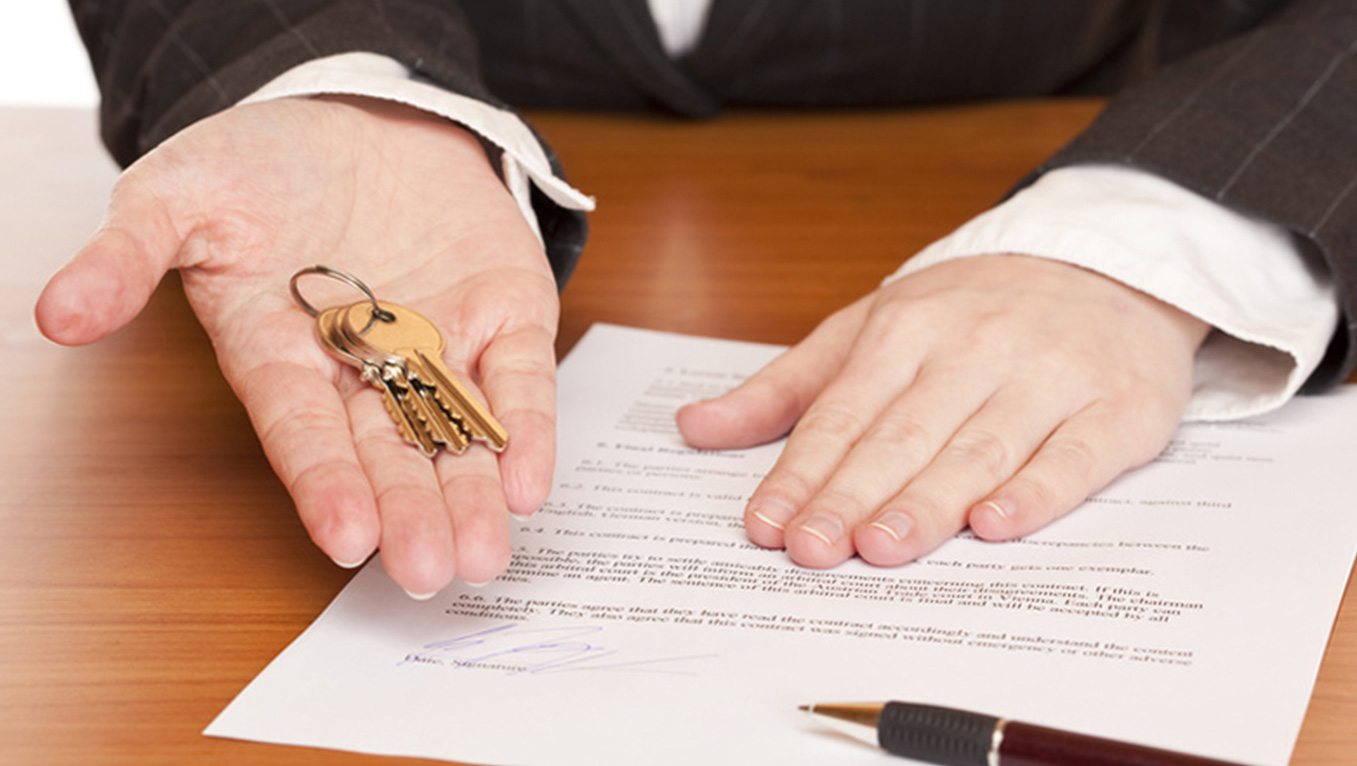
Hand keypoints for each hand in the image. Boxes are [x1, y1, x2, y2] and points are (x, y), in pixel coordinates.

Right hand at [36, 96, 557, 596]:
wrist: (365, 113)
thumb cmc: (266, 162)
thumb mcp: (181, 194)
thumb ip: (130, 253)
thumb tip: (58, 313)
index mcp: (284, 355)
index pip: (303, 430)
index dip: (324, 482)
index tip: (344, 536)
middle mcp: (364, 370)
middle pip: (387, 452)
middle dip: (409, 510)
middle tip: (426, 571)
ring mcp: (440, 346)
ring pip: (458, 432)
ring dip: (473, 492)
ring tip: (483, 551)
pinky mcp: (504, 315)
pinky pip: (518, 378)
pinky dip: (527, 425)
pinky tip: (531, 480)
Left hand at [677, 254, 1208, 567]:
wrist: (1106, 262)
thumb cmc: (971, 309)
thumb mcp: (868, 327)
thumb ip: (786, 387)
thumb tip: (695, 427)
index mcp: (905, 329)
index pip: (842, 413)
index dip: (802, 472)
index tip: (766, 525)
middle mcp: (974, 349)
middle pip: (904, 434)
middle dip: (854, 494)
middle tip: (814, 549)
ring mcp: (1048, 376)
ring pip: (980, 447)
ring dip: (929, 500)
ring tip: (882, 546)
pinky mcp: (1116, 408)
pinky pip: (1075, 455)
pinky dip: (1038, 490)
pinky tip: (996, 524)